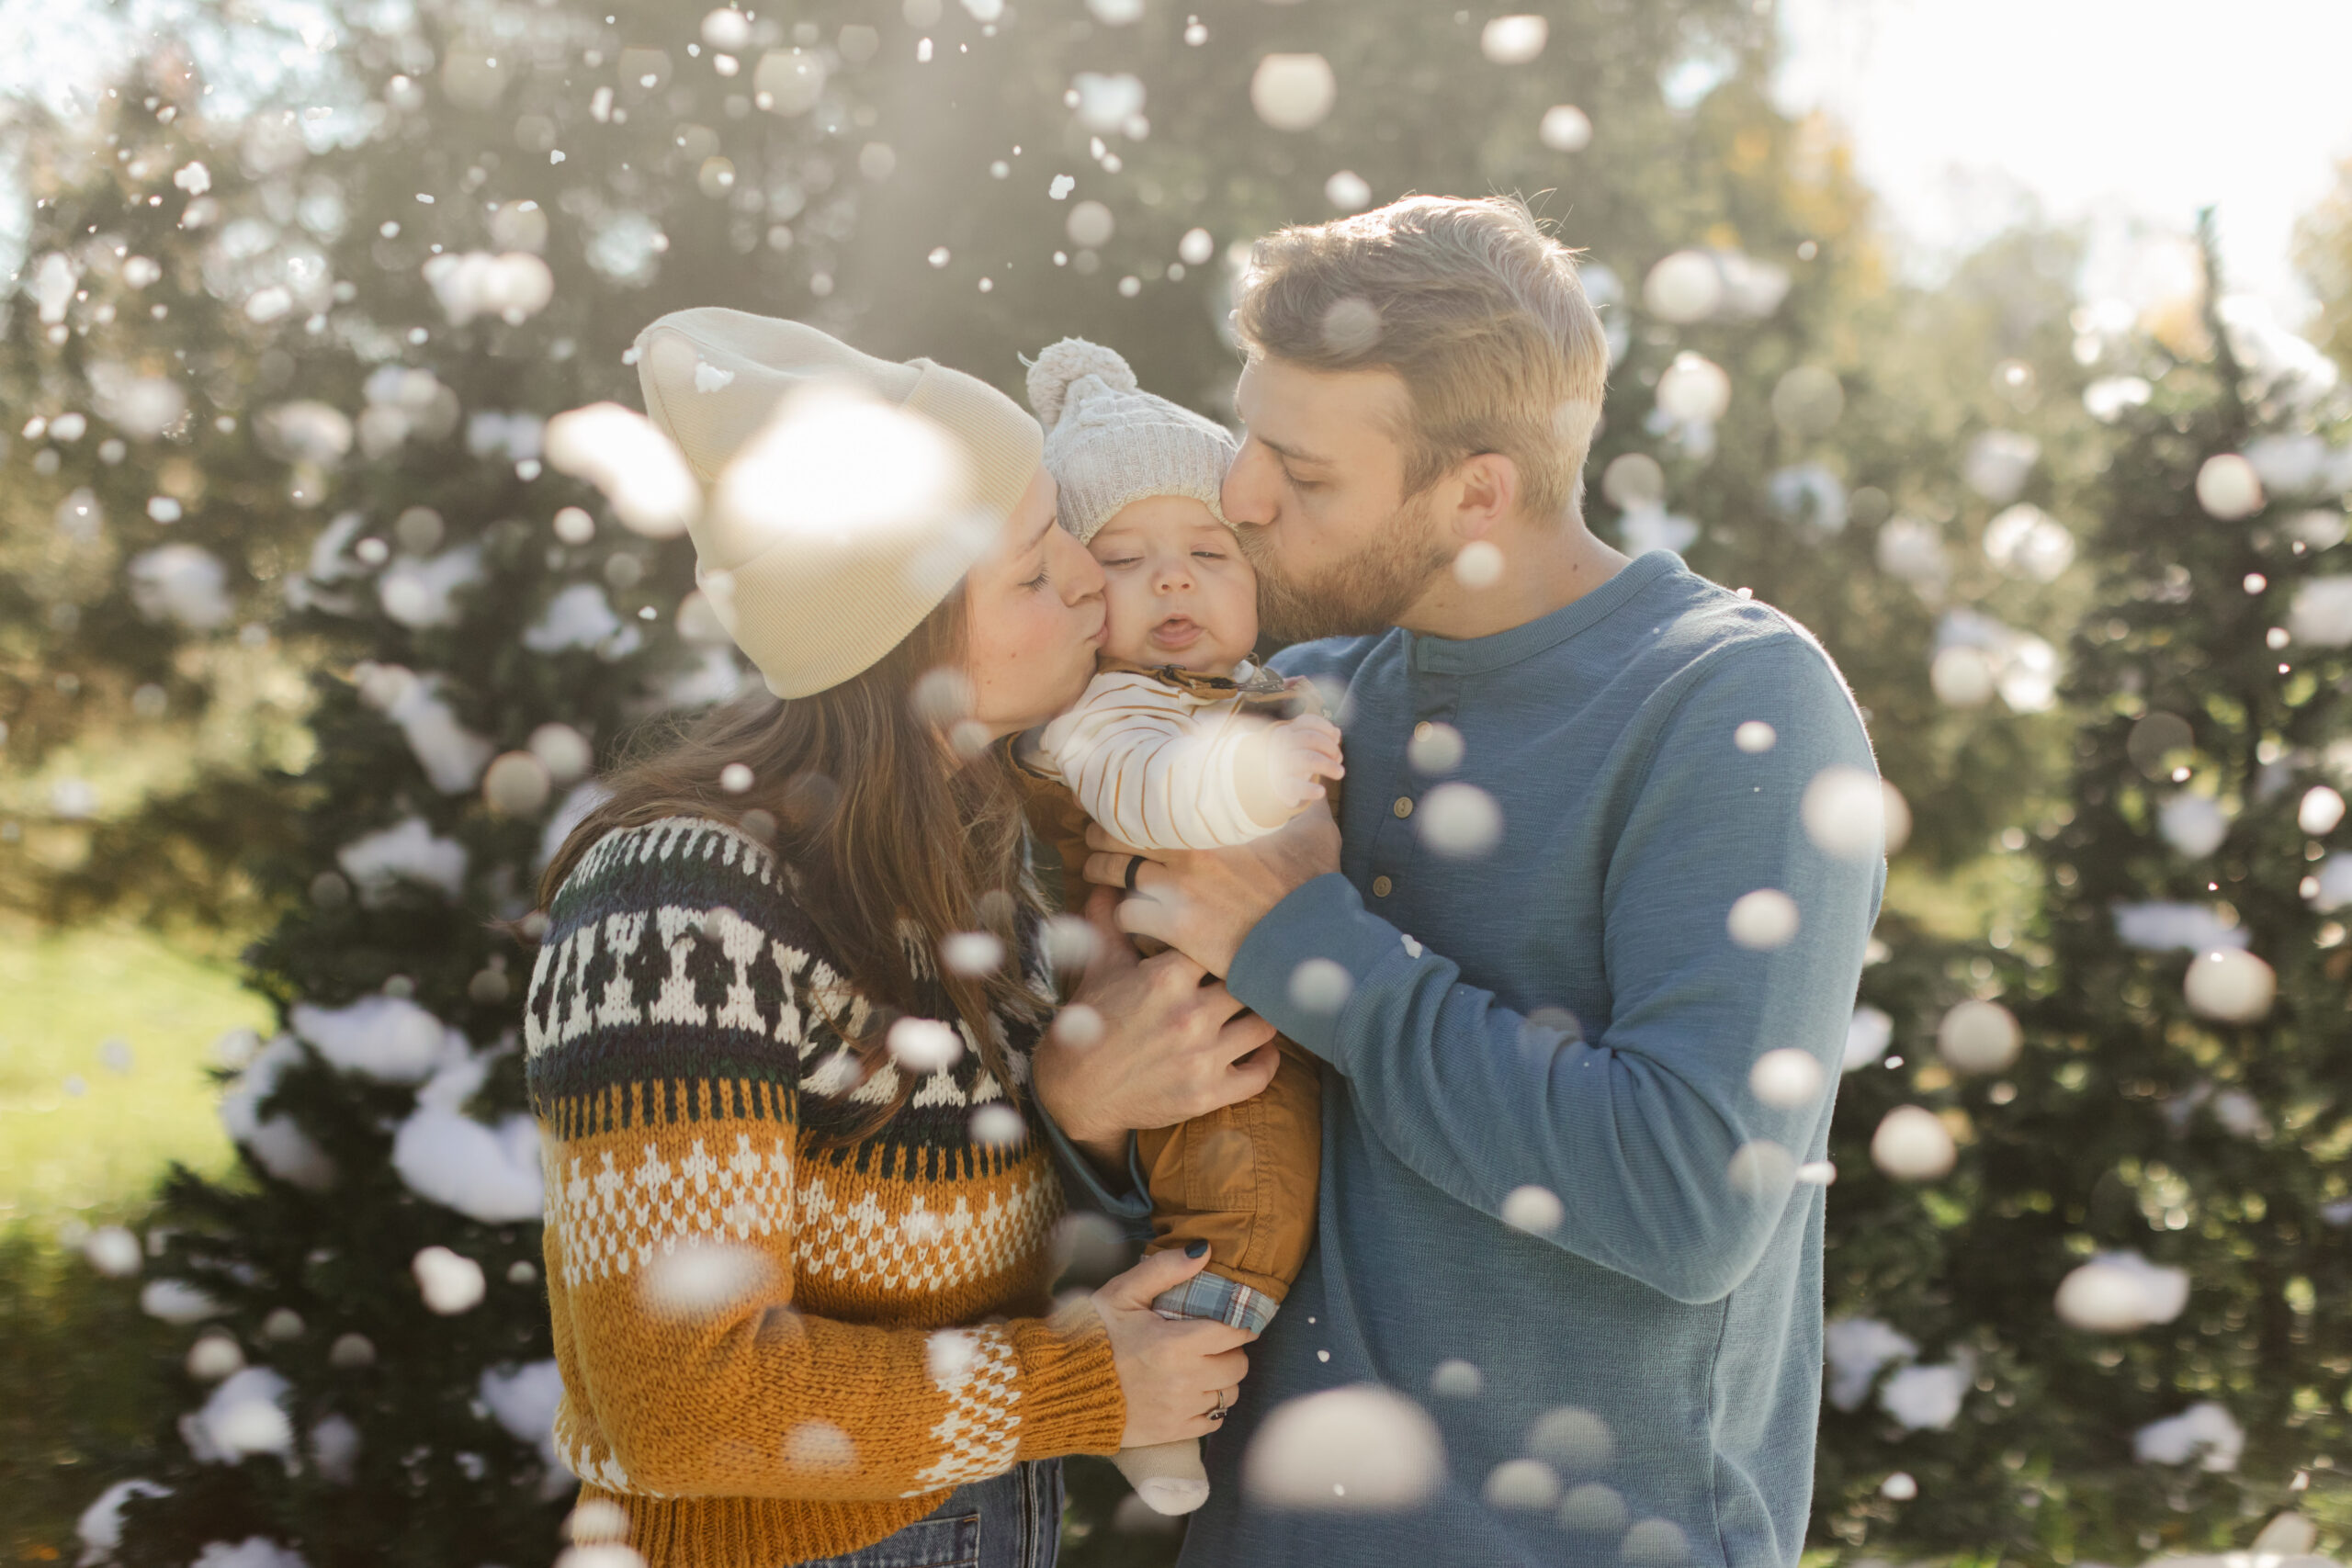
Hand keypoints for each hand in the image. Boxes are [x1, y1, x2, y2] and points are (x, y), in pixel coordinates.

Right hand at [1032, 888, 1282, 1152]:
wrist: (1076, 1092)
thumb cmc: (1089, 1023)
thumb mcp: (1099, 967)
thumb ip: (1110, 921)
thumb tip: (1109, 882)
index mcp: (1166, 977)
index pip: (1219, 944)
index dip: (1226, 942)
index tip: (1231, 941)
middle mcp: (1190, 1015)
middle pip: (1248, 983)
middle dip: (1248, 979)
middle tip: (1252, 975)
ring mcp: (1202, 1058)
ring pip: (1263, 1025)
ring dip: (1262, 1016)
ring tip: (1256, 1009)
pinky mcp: (1207, 1094)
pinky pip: (1260, 1074)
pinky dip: (1267, 1059)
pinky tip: (1261, 1048)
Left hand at [1082, 804, 1340, 976]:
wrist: (1309, 940)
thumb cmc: (1311, 883)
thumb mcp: (1311, 827)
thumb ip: (1297, 792)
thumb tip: (1300, 766)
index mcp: (1210, 822)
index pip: (1146, 798)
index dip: (1122, 798)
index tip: (1115, 799)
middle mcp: (1186, 851)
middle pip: (1116, 834)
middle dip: (1099, 834)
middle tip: (1095, 838)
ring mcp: (1176, 889)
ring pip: (1112, 872)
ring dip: (1100, 870)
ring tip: (1097, 870)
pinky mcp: (1174, 927)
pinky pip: (1126, 912)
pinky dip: (1123, 911)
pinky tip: (1129, 910)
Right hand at [1093, 1245, 1254, 1447]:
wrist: (1060, 1386)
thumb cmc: (1092, 1334)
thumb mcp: (1122, 1293)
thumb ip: (1164, 1269)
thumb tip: (1203, 1250)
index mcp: (1174, 1344)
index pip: (1233, 1333)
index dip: (1240, 1324)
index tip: (1235, 1320)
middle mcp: (1183, 1380)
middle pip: (1238, 1366)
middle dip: (1231, 1351)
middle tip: (1214, 1342)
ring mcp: (1179, 1410)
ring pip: (1229, 1395)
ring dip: (1222, 1379)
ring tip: (1202, 1366)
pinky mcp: (1171, 1432)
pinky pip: (1213, 1422)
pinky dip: (1210, 1407)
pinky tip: (1192, 1392)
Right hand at [1261, 714, 1344, 810]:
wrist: (1269, 783)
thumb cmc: (1293, 759)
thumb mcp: (1303, 744)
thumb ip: (1320, 736)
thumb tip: (1336, 733)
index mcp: (1287, 731)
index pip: (1308, 722)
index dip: (1326, 728)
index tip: (1336, 738)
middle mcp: (1281, 745)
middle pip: (1310, 738)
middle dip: (1330, 747)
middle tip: (1339, 758)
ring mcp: (1280, 764)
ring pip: (1308, 759)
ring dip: (1329, 765)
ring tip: (1340, 772)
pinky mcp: (1281, 785)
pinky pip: (1296, 786)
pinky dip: (1311, 790)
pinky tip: (1321, 791)